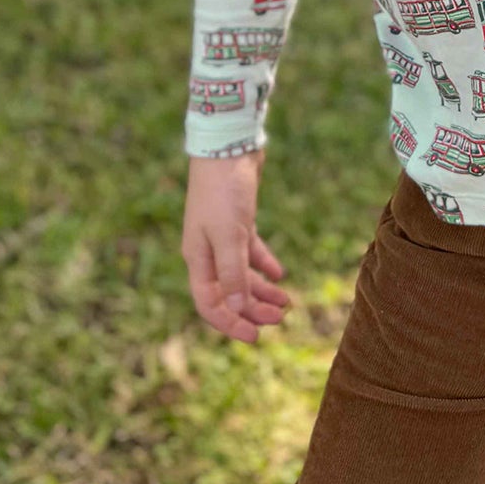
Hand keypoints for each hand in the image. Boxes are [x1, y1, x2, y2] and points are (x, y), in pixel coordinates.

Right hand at [182, 150, 293, 342]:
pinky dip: (264, 264)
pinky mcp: (238, 221)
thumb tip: (234, 310)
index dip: (230, 324)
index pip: (210, 304)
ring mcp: (222, 236)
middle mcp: (207, 251)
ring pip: (241, 274)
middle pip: (229, 293)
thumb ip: (232, 272)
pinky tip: (280, 273)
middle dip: (254, 309)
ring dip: (262, 290)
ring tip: (286, 301)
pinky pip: (250, 252)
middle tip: (282, 318)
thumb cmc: (223, 190)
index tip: (256, 338)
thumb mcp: (230, 235)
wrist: (228, 145)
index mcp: (197, 258)